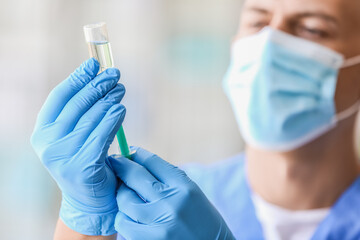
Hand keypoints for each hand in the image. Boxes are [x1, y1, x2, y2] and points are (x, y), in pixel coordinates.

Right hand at [31, 58, 124, 235]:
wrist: (88, 199)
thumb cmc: (84, 160)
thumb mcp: (73, 136)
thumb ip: (78, 113)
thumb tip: (96, 79)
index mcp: (41, 132)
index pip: (59, 97)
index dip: (77, 77)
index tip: (93, 63)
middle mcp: (48, 144)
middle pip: (77, 104)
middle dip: (98, 85)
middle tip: (114, 73)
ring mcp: (63, 157)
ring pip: (92, 118)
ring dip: (109, 99)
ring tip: (120, 88)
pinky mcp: (83, 166)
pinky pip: (103, 135)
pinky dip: (113, 119)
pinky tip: (121, 109)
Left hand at [109, 147, 234, 239]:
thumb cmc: (203, 221)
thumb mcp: (192, 194)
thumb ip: (168, 179)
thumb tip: (139, 163)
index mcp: (184, 186)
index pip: (153, 162)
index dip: (136, 154)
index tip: (128, 152)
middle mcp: (172, 202)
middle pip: (135, 176)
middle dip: (121, 166)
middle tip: (114, 162)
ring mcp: (160, 224)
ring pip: (125, 200)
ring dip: (121, 195)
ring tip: (125, 194)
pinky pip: (124, 223)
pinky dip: (123, 217)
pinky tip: (129, 215)